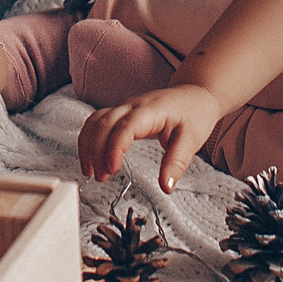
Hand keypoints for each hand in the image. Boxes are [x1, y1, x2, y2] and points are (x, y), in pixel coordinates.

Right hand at [77, 84, 224, 192]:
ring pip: (95, 120)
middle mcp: (133, 105)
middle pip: (104, 123)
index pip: (126, 127)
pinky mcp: (120, 112)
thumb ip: (177, 163)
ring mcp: (124, 106)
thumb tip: (165, 188)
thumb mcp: (192, 140)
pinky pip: (97, 121)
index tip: (111, 169)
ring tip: (90, 171)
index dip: (114, 147)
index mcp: (151, 110)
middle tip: (100, 177)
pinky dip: (89, 138)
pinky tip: (91, 158)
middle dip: (96, 151)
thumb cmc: (194, 114)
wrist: (194, 94)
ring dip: (88, 145)